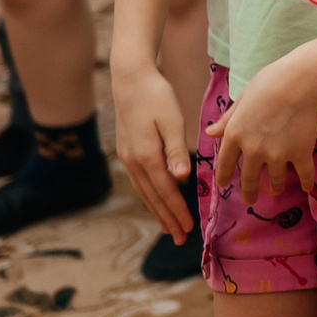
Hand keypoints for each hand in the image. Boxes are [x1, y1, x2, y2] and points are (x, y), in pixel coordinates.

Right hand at [113, 63, 193, 236]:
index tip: (189, 228)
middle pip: (153, 197)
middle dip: (167, 218)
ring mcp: (127, 157)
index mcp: (146, 156)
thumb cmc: (156, 96)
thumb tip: (181, 178)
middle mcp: (133, 161)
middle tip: (181, 237)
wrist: (130, 78)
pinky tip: (156, 201)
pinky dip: (150, 196)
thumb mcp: (171, 120)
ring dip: (157, 211)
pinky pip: (140, 181)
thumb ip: (176, 150)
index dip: (177, 210)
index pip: (165, 191)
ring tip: (169, 227)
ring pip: (144, 192)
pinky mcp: (127, 151)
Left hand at [202, 51, 316, 203]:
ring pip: (275, 179)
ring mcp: (277, 155)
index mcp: (236, 135)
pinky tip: (306, 187)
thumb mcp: (242, 99)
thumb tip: (210, 133)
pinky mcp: (300, 153)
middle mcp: (253, 150)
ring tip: (275, 191)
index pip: (225, 162)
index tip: (223, 184)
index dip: (224, 176)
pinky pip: (304, 174)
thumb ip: (228, 119)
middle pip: (249, 178)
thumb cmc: (269, 83)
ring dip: (274, 187)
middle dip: (248, 191)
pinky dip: (306, 182)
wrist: (300, 83)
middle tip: (249, 200)